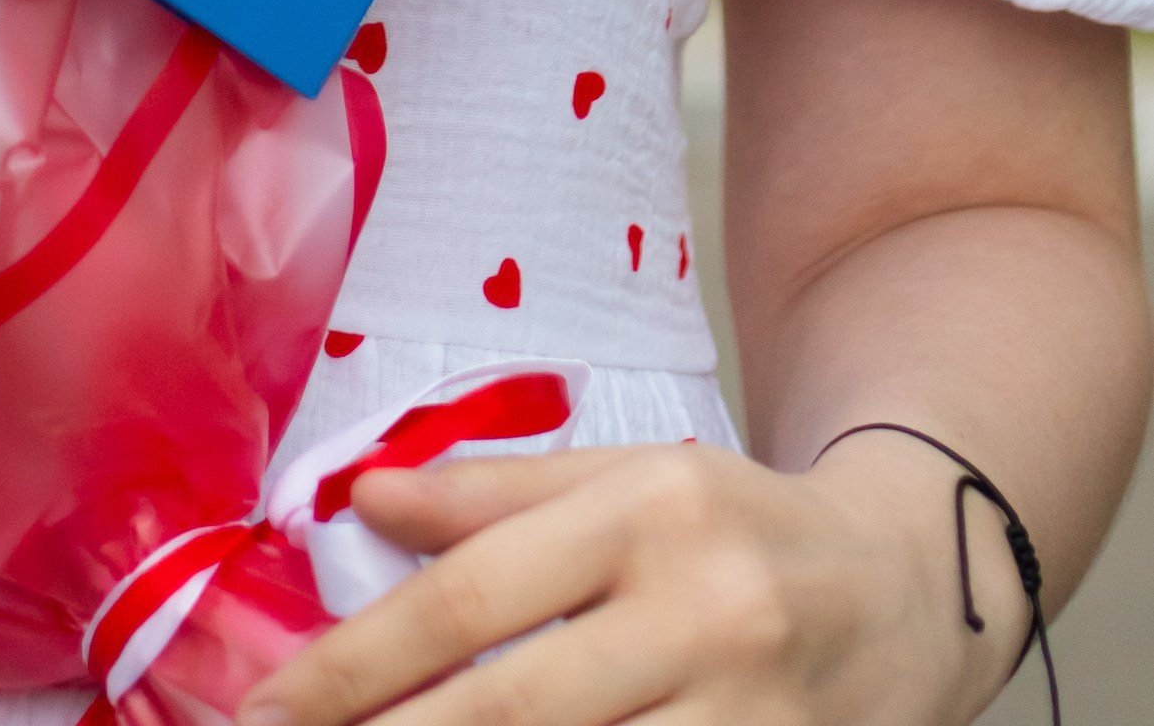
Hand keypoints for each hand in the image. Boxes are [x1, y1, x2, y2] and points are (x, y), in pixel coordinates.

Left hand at [239, 430, 1021, 725]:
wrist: (911, 590)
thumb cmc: (739, 530)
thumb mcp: (627, 477)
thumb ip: (493, 494)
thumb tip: (361, 498)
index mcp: (649, 512)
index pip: (469, 599)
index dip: (354, 664)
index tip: (267, 710)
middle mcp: (702, 614)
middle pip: (511, 710)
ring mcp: (749, 718)